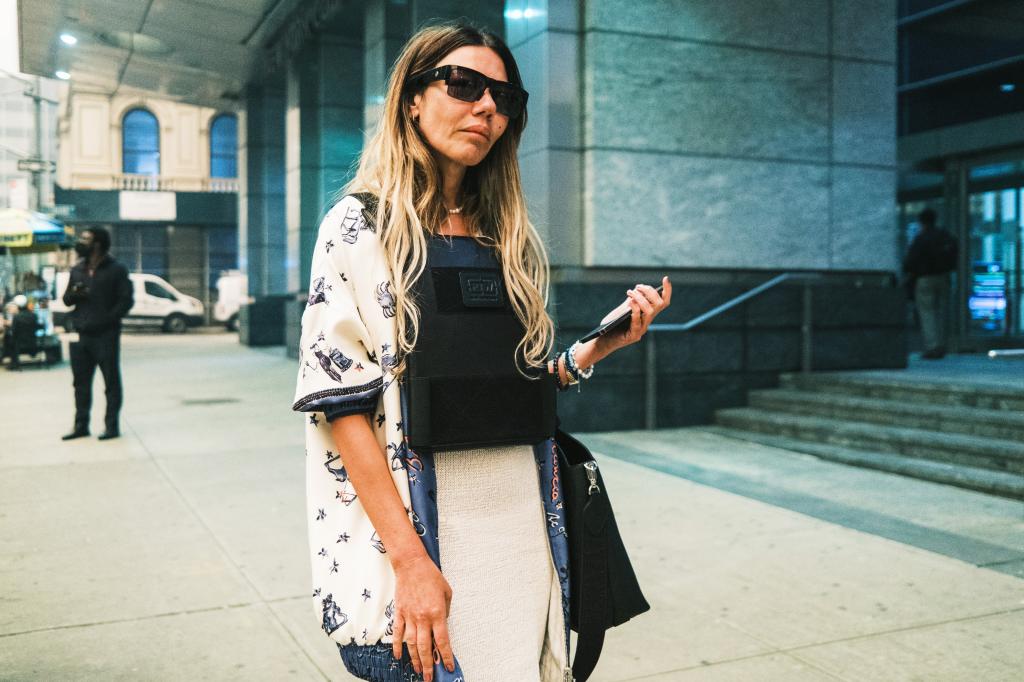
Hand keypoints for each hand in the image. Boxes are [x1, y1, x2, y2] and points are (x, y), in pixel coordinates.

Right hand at [392, 554, 454, 679]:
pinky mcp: (399, 613)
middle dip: (428, 665)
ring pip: (410, 644)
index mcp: (437, 613)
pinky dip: (397, 647)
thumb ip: (446, 611)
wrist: (412, 564)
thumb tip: (442, 625)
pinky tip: (398, 657)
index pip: (442, 641)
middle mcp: (423, 618)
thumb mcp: (447, 592)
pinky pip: (397, 634)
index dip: (446, 656)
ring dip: (414, 660)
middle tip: (429, 678)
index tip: (449, 667)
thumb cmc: (431, 576)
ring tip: (417, 671)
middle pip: (424, 648)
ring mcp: (409, 616)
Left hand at [595, 276, 671, 353]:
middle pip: (659, 305)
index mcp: (647, 315)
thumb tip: (639, 289)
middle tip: (637, 287)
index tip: (666, 278)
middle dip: (650, 292)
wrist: (604, 339)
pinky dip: (635, 311)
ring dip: (641, 299)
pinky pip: (637, 323)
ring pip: (650, 312)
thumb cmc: (614, 323)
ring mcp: (641, 330)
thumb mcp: (623, 308)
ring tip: (631, 293)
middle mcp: (647, 322)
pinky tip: (630, 303)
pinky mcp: (634, 336)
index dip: (667, 291)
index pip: (663, 302)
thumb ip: (632, 300)